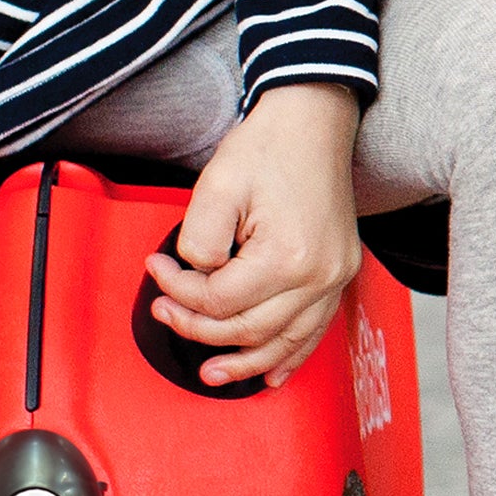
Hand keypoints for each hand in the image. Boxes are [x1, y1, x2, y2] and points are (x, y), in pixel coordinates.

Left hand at [145, 83, 363, 390]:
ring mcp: (335, 278)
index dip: (177, 291)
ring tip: (211, 375)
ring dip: (245, 363)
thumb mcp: (217, 185)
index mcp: (287, 256)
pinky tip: (272, 374)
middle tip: (164, 311)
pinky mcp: (340, 273)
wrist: (314, 120)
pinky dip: (291, 356)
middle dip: (197, 327)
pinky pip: (316, 331)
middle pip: (247, 329)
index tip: (155, 268)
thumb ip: (198, 239)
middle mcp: (319, 276)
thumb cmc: (269, 146)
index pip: (218, 299)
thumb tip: (194, 275)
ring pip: (284, 342)